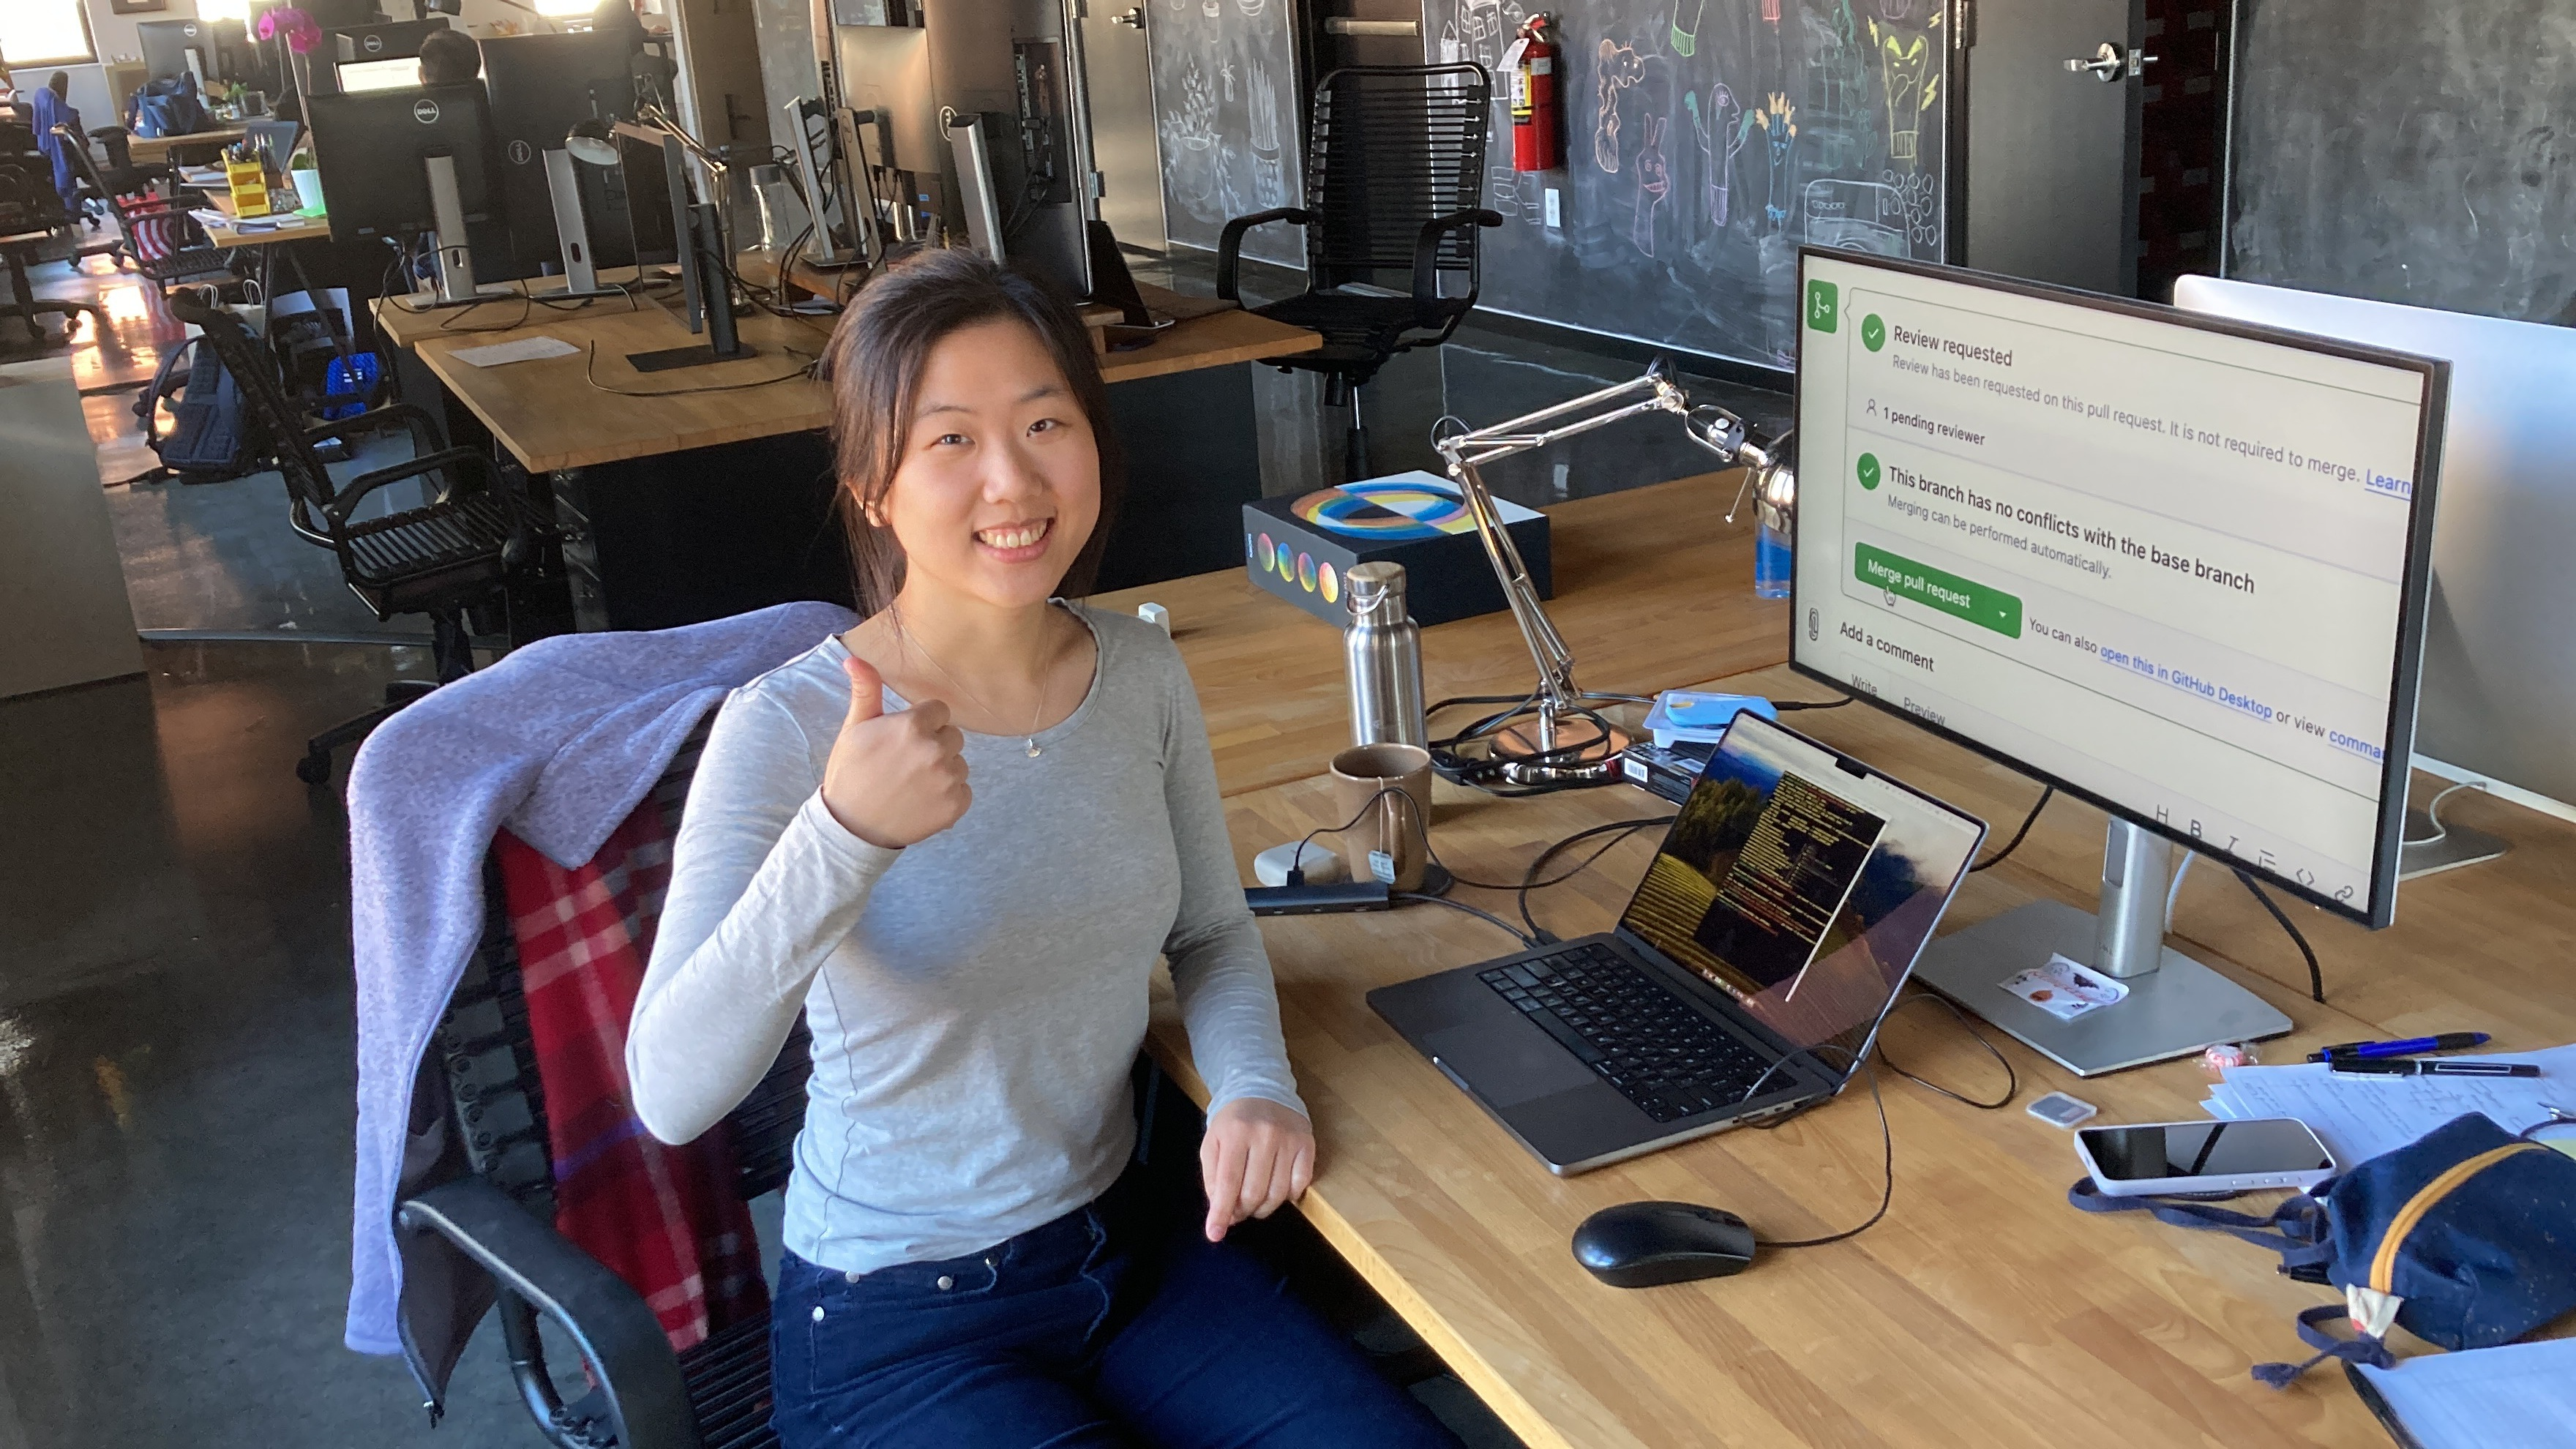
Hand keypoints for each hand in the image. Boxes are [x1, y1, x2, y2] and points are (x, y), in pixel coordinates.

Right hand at [820, 655, 970, 848]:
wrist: (851, 827)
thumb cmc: (851, 773)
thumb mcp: (854, 729)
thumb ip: (866, 691)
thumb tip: (855, 658)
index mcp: (913, 726)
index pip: (940, 711)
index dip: (922, 724)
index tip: (903, 740)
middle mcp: (936, 750)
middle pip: (952, 736)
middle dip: (935, 745)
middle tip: (906, 763)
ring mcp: (948, 779)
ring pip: (959, 763)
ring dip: (943, 771)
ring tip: (912, 784)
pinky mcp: (956, 805)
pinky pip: (964, 790)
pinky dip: (948, 796)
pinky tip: (922, 801)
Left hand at [1200, 1097, 1315, 1242]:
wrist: (1261, 1090)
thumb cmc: (1233, 1123)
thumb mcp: (1213, 1144)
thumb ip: (1213, 1178)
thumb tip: (1221, 1213)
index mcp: (1235, 1133)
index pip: (1228, 1183)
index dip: (1221, 1213)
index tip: (1214, 1234)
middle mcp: (1264, 1135)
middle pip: (1254, 1193)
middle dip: (1243, 1211)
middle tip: (1237, 1211)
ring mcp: (1289, 1139)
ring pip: (1278, 1193)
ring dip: (1263, 1208)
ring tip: (1254, 1203)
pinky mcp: (1307, 1143)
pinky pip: (1301, 1184)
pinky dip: (1288, 1195)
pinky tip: (1277, 1188)